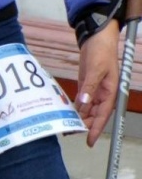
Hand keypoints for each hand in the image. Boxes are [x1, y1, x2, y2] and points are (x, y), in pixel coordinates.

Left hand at [76, 19, 120, 146]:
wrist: (97, 38)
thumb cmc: (101, 52)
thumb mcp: (96, 69)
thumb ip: (89, 87)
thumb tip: (84, 104)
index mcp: (110, 92)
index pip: (103, 115)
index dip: (96, 128)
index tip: (89, 140)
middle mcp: (103, 94)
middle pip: (94, 114)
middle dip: (85, 125)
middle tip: (71, 133)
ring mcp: (95, 89)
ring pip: (87, 108)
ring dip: (80, 117)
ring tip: (68, 126)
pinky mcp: (86, 84)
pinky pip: (82, 99)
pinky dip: (76, 106)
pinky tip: (68, 112)